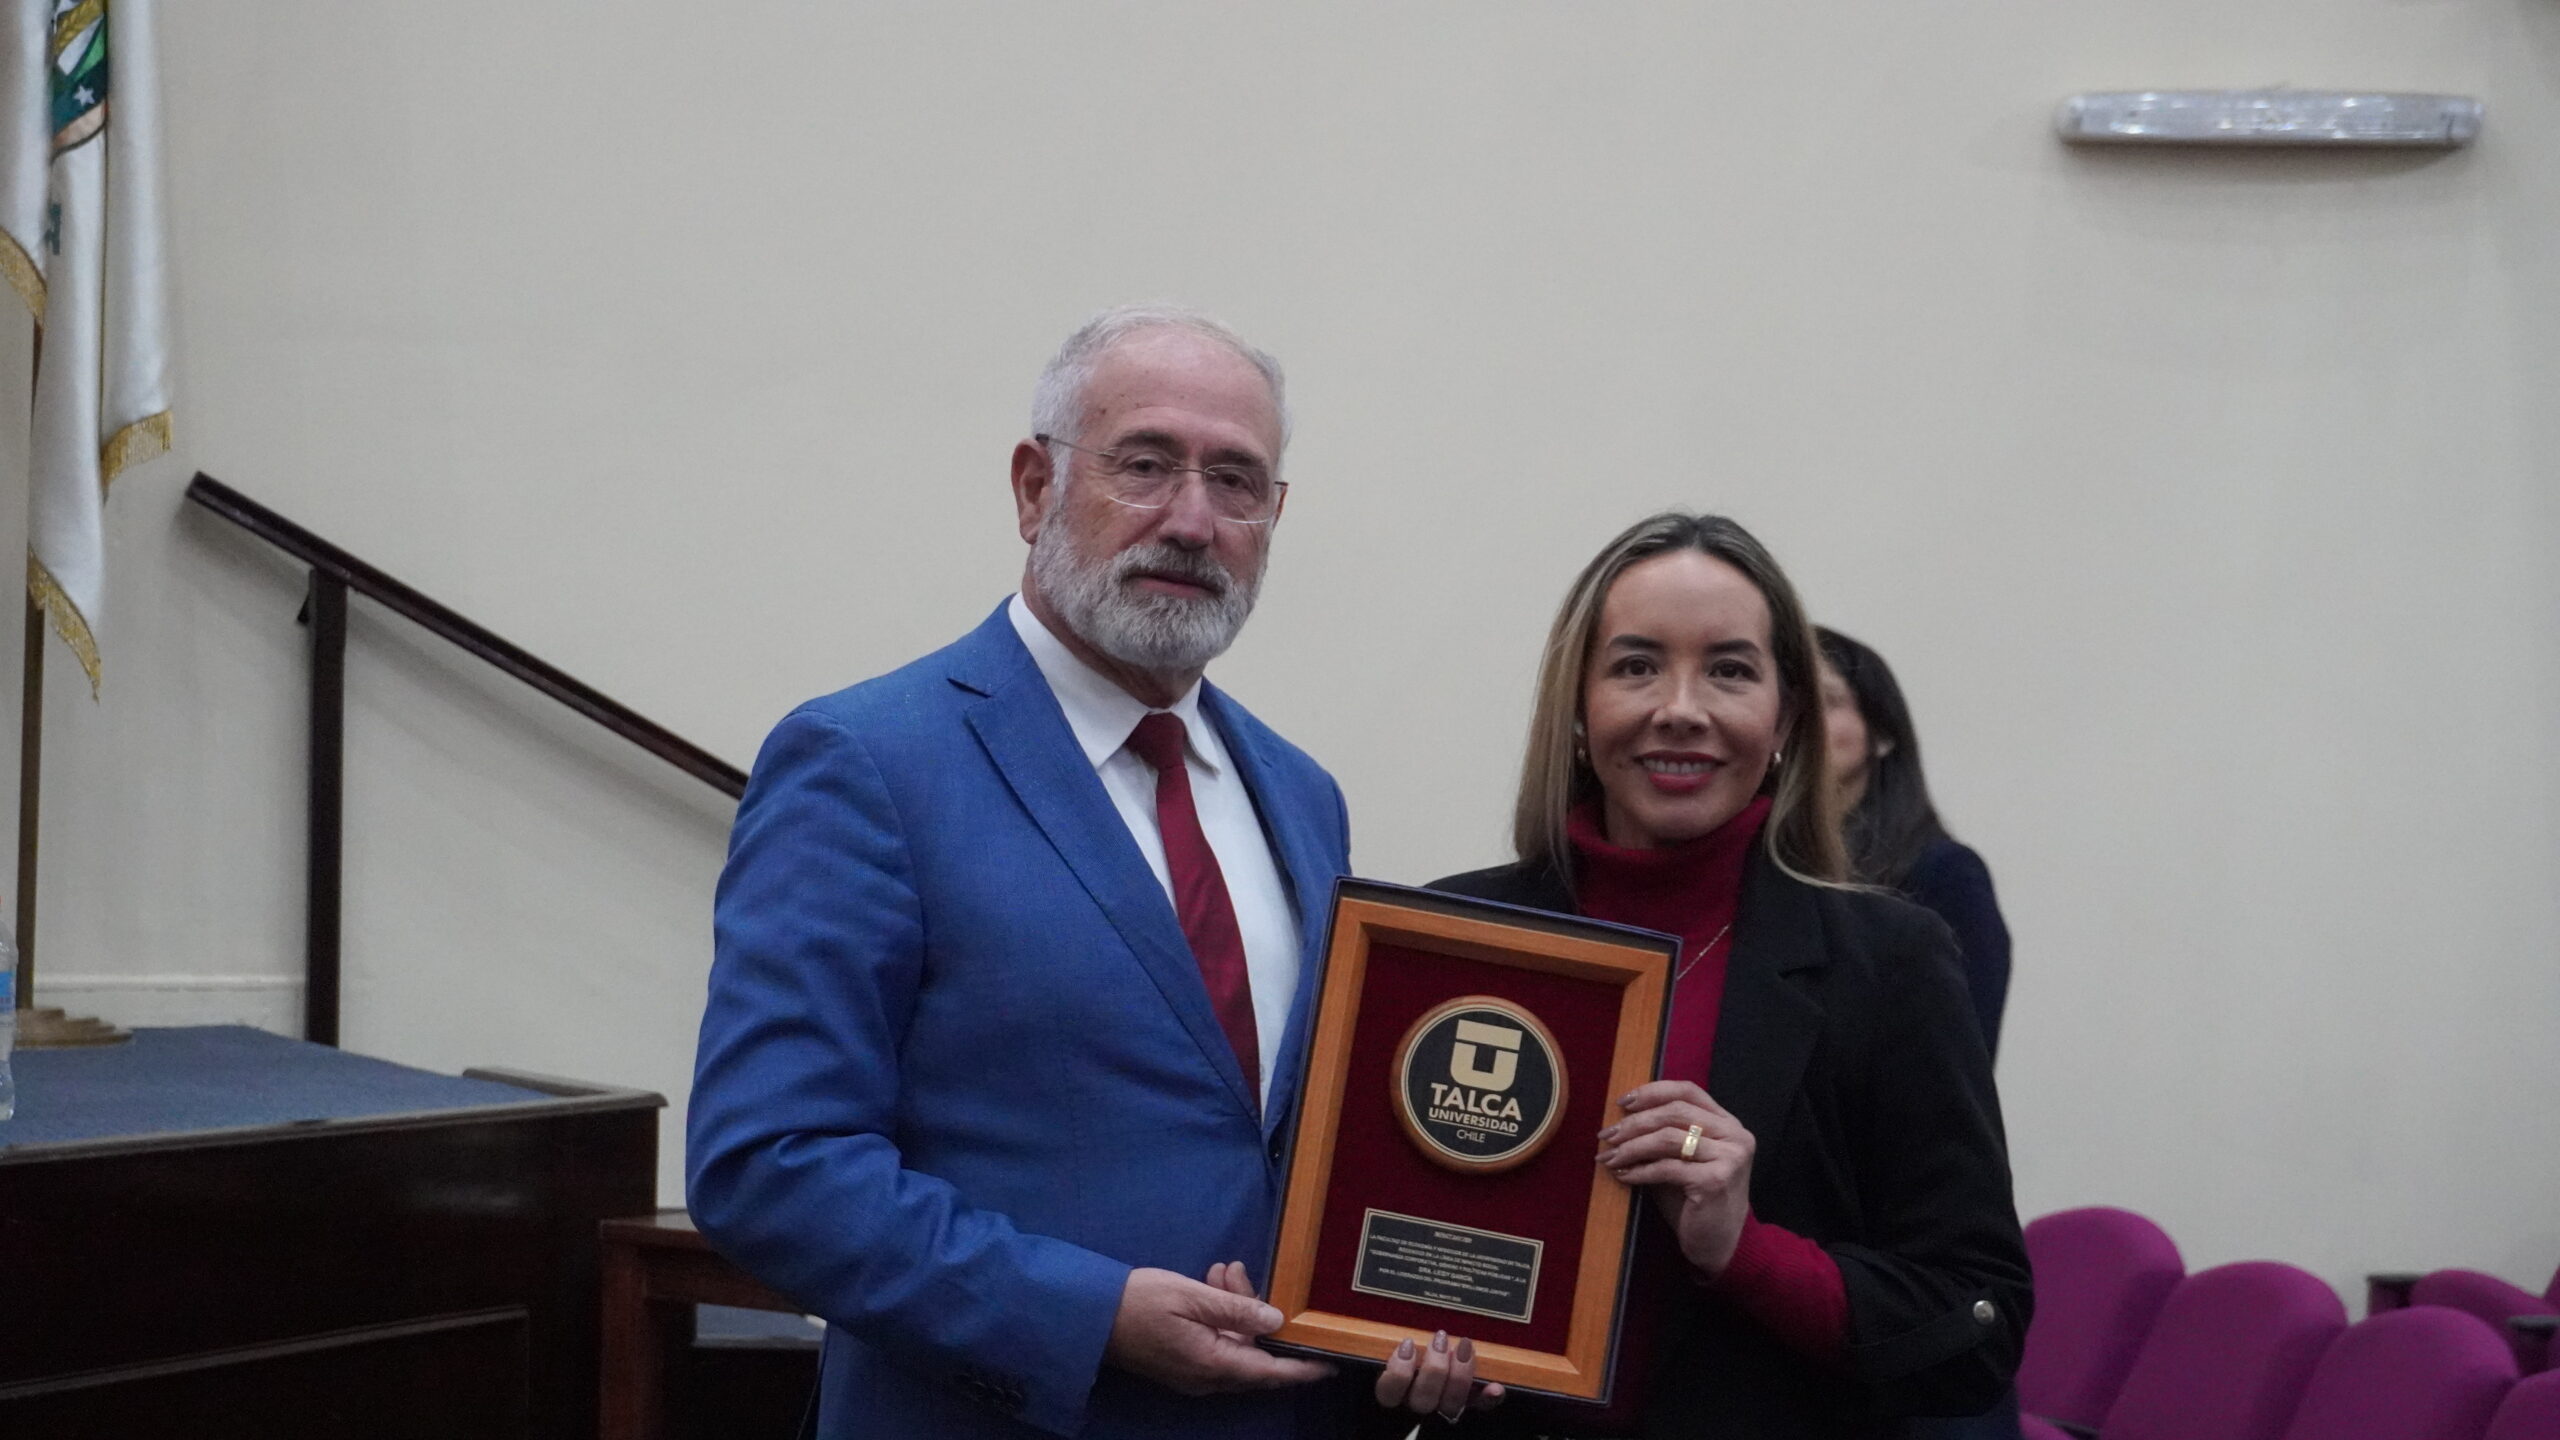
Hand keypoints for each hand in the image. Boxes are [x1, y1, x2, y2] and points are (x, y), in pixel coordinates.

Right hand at [1105, 1265, 1334, 1396]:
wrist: (1089, 1315)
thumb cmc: (1138, 1302)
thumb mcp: (1191, 1296)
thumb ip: (1236, 1309)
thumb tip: (1277, 1320)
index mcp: (1212, 1364)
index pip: (1270, 1372)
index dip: (1302, 1369)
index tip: (1331, 1364)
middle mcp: (1207, 1377)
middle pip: (1253, 1354)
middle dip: (1258, 1314)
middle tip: (1239, 1274)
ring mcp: (1193, 1374)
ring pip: (1234, 1344)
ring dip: (1235, 1308)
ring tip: (1222, 1271)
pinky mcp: (1182, 1363)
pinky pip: (1216, 1343)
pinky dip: (1220, 1317)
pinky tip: (1212, 1284)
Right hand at [1375, 1329, 1506, 1422]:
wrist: (1437, 1386)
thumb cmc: (1414, 1362)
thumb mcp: (1400, 1352)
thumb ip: (1399, 1348)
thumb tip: (1404, 1340)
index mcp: (1398, 1393)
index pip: (1388, 1393)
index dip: (1397, 1372)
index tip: (1407, 1345)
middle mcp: (1420, 1405)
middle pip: (1423, 1400)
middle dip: (1434, 1368)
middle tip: (1439, 1340)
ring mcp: (1446, 1408)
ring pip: (1450, 1404)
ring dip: (1459, 1374)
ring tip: (1463, 1345)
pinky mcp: (1470, 1406)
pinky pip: (1481, 1407)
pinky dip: (1489, 1397)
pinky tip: (1495, 1387)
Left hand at [1597, 1080, 1754, 1275]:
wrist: (1719, 1244)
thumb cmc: (1695, 1202)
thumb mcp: (1680, 1161)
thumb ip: (1662, 1137)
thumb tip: (1619, 1120)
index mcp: (1727, 1124)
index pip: (1688, 1091)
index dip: (1653, 1091)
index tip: (1623, 1102)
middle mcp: (1734, 1135)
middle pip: (1674, 1112)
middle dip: (1634, 1122)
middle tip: (1606, 1135)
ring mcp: (1729, 1157)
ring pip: (1668, 1138)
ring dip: (1631, 1147)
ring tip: (1609, 1157)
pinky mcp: (1715, 1181)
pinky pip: (1666, 1167)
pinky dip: (1639, 1170)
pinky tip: (1622, 1176)